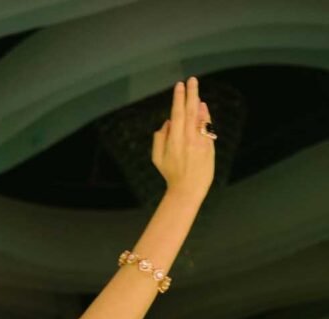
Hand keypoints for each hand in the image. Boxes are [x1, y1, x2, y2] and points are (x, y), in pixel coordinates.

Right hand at [152, 76, 214, 201]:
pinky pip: (207, 127)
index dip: (178, 98)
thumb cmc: (171, 174)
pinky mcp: (209, 146)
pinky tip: (203, 108)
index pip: (177, 113)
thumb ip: (159, 138)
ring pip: (200, 117)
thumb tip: (167, 122)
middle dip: (191, 94)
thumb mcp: (157, 158)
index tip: (179, 85)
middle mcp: (188, 138)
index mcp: (174, 140)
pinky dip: (206, 116)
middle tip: (192, 80)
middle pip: (190, 111)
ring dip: (198, 103)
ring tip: (196, 92)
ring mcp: (200, 142)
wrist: (188, 189)